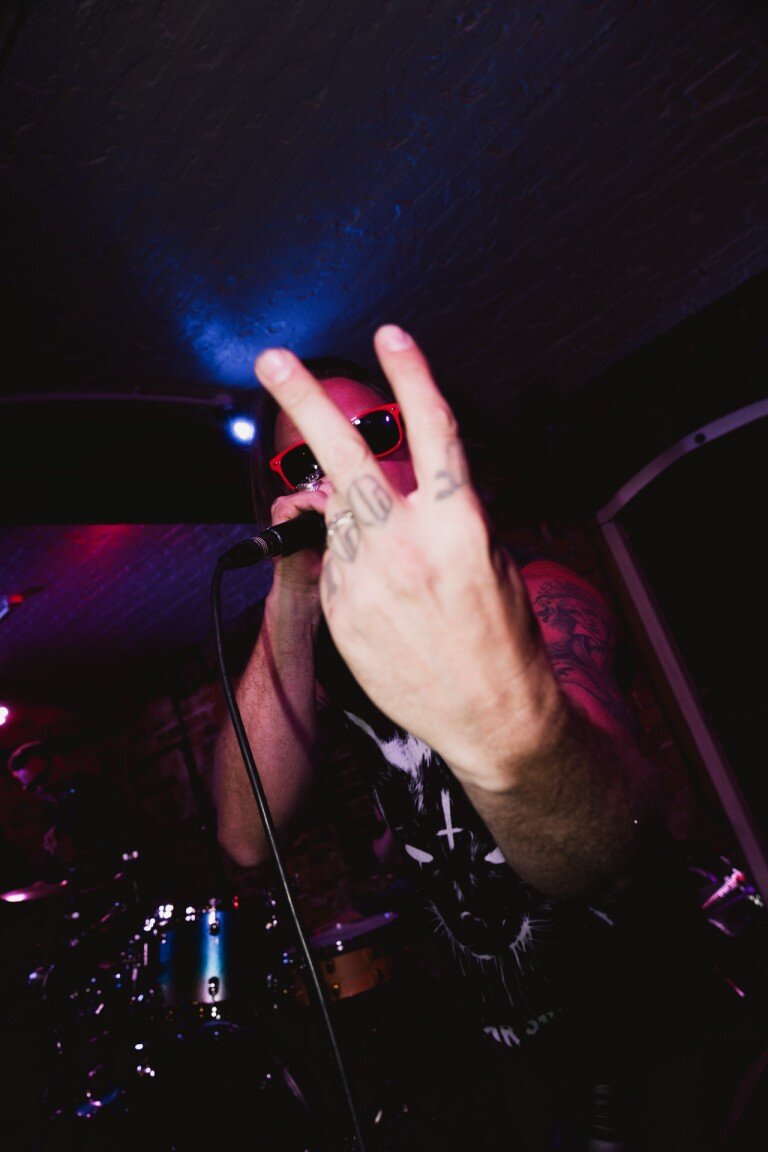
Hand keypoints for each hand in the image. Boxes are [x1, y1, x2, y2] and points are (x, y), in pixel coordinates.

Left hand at [254, 326, 562, 785]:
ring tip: (398, 563)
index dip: (411, 374)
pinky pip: (336, 565)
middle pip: (345, 458)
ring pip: (339, 518)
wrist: (492, 717)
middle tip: (273, 361)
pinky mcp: (341, 613)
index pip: (431, 430)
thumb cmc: (504, 636)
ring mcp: (365, 581)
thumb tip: (398, 483)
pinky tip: (388, 600)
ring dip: (356, 519)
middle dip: (304, 401)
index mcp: (457, 524)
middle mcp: (405, 546)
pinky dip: (354, 565)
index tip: (390, 336)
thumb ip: (441, 512)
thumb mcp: (491, 557)